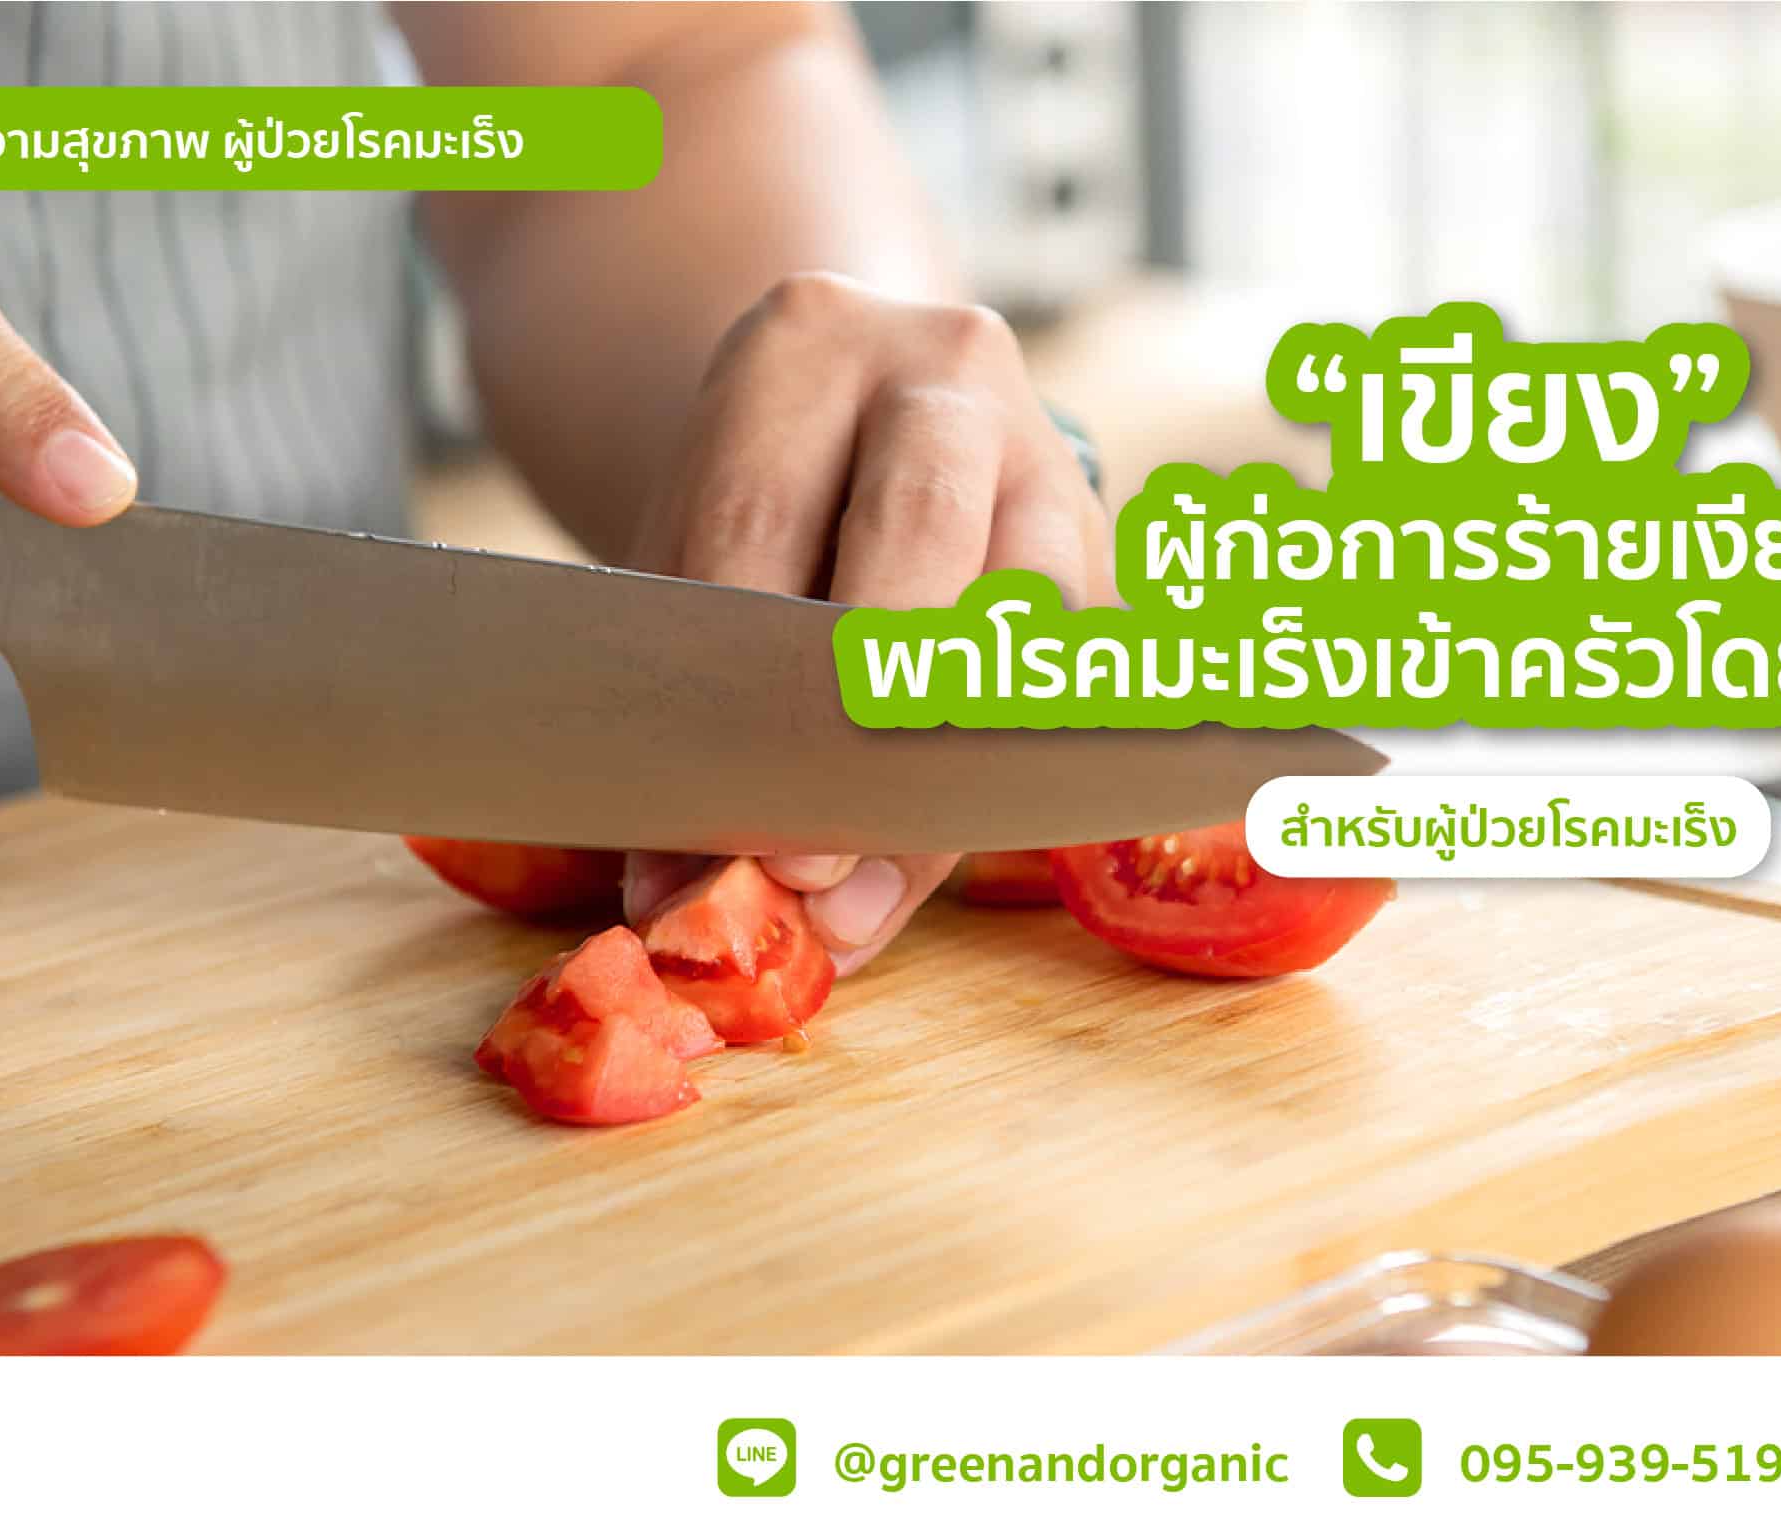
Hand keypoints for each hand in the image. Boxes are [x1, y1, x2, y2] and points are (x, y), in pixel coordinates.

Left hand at [621, 271, 1110, 973]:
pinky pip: (1071, 670)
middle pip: (919, 533)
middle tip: (818, 859)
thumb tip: (674, 903)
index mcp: (805, 344)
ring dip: (951, 762)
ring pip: (1026, 610)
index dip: (755, 686)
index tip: (748, 833)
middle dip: (871, 709)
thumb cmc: (762, 506)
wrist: (867, 415)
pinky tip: (935, 844)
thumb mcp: (690, 568)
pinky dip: (1003, 772)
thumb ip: (687, 709)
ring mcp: (1045, 444)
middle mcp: (943, 367)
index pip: (764, 518)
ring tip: (872, 882)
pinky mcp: (1106, 535)